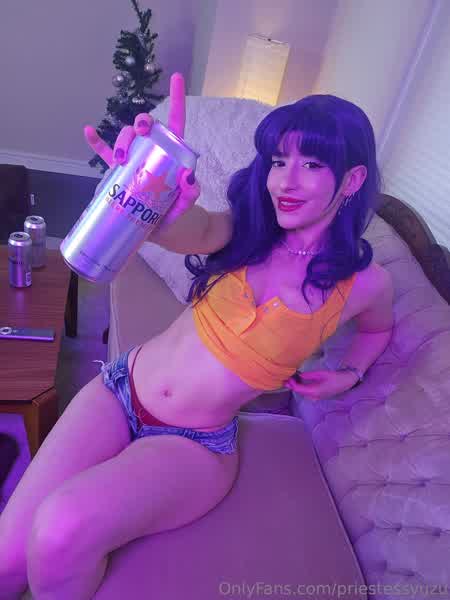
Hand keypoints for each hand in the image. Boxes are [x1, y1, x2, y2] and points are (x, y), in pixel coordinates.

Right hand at [83, 72, 199, 226]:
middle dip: (141, 123)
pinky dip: (96, 143)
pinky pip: (104, 154)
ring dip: (121, 141)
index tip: (176, 77)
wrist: (158, 232)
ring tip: (120, 159)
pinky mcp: (118, 175)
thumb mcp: (186, 204)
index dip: (177, 100)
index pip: (176, 123)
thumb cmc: (174, 213)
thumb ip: (191, 193)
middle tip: (140, 133)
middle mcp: (151, 152)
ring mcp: (133, 162)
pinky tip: (88, 131)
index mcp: (171, 154)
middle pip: (145, 128)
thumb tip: (188, 176)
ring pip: (125, 138)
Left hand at [284, 369, 357, 401]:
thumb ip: (309, 375)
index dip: (292, 384)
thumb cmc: (335, 377)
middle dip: (292, 386)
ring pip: (303, 393)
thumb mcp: (321, 373)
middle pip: (299, 392)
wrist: (346, 382)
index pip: (299, 389)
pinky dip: (302, 388)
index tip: (289, 377)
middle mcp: (314, 396)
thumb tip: (300, 375)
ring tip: (292, 379)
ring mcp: (317, 397)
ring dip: (297, 387)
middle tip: (287, 378)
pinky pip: (307, 393)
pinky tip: (300, 382)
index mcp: (315, 391)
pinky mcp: (318, 396)